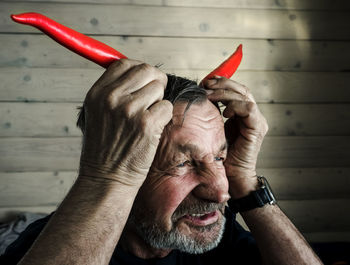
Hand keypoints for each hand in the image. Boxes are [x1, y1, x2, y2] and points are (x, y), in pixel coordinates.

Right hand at [79, 59, 172, 185]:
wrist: (106, 178)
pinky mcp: (147, 124)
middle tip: (155, 96)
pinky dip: (164, 117)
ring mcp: (129, 110)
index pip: (124, 64)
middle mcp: (112, 98)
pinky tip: (152, 130)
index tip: (145, 80)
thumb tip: (138, 74)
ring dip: (158, 102)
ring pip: (159, 88)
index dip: (139, 69)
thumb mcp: (96, 114)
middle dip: (156, 81)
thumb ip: (113, 92)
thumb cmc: (105, 148)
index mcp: (97, 93)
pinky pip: (167, 107)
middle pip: (146, 70)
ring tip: (147, 119)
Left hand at [203, 76, 267, 197]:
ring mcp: (257, 121)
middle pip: (241, 89)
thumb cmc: (221, 156)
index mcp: (242, 114)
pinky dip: (236, 106)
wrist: (232, 177)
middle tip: (206, 84)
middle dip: (222, 84)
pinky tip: (224, 112)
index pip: (236, 91)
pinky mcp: (257, 129)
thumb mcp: (214, 130)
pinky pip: (249, 109)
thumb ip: (213, 115)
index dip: (223, 83)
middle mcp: (252, 115)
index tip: (206, 80)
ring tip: (210, 95)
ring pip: (244, 96)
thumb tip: (199, 100)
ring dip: (225, 93)